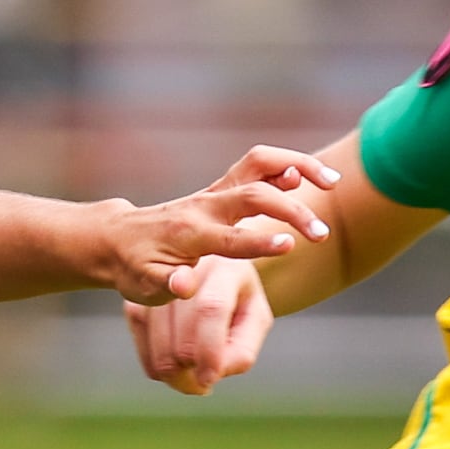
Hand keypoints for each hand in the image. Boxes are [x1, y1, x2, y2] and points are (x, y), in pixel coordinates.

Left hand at [87, 143, 334, 303]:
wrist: (117, 238)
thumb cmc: (135, 268)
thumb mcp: (143, 286)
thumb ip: (166, 285)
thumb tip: (185, 285)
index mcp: (189, 235)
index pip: (229, 238)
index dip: (259, 242)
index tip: (291, 245)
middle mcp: (206, 206)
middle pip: (254, 194)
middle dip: (292, 211)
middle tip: (321, 234)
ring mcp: (216, 193)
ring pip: (260, 164)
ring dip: (298, 166)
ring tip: (332, 183)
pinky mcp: (224, 188)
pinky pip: (259, 165)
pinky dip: (288, 163)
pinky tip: (314, 175)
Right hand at [131, 252, 276, 394]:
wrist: (214, 283)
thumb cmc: (240, 304)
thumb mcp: (255, 322)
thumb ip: (242, 349)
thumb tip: (211, 374)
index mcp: (225, 270)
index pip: (211, 308)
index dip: (210, 349)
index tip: (208, 382)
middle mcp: (187, 270)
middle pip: (181, 331)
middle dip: (191, 368)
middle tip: (202, 383)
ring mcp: (157, 286)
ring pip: (158, 343)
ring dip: (174, 373)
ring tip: (192, 376)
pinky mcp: (136, 301)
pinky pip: (142, 345)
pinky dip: (157, 366)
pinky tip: (175, 365)